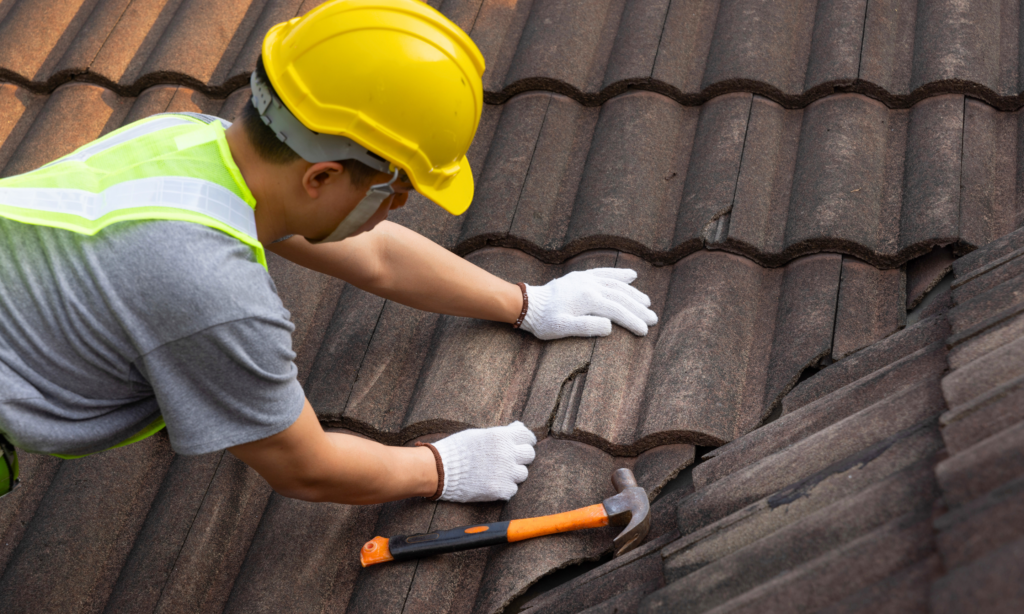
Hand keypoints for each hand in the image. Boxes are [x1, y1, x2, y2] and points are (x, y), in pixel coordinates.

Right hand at [431, 421, 536, 501]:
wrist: (440, 469)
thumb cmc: (457, 449)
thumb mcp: (479, 434)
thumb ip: (501, 432)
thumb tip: (519, 427)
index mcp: (502, 437)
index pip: (528, 437)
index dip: (526, 441)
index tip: (521, 444)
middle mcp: (507, 453)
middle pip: (529, 455)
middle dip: (521, 456)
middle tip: (510, 459)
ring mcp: (505, 473)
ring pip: (522, 473)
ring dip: (513, 473)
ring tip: (498, 472)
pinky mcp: (500, 490)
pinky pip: (512, 489)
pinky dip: (505, 487)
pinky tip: (492, 483)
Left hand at [520, 268, 657, 339]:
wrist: (528, 304)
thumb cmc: (544, 321)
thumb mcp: (563, 328)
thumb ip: (586, 327)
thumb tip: (610, 325)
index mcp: (588, 299)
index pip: (617, 310)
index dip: (632, 321)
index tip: (645, 331)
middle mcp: (590, 285)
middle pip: (621, 296)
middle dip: (638, 308)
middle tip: (653, 319)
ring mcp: (586, 279)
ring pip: (616, 284)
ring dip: (633, 293)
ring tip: (647, 302)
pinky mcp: (581, 277)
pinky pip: (605, 273)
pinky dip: (619, 274)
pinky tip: (632, 276)